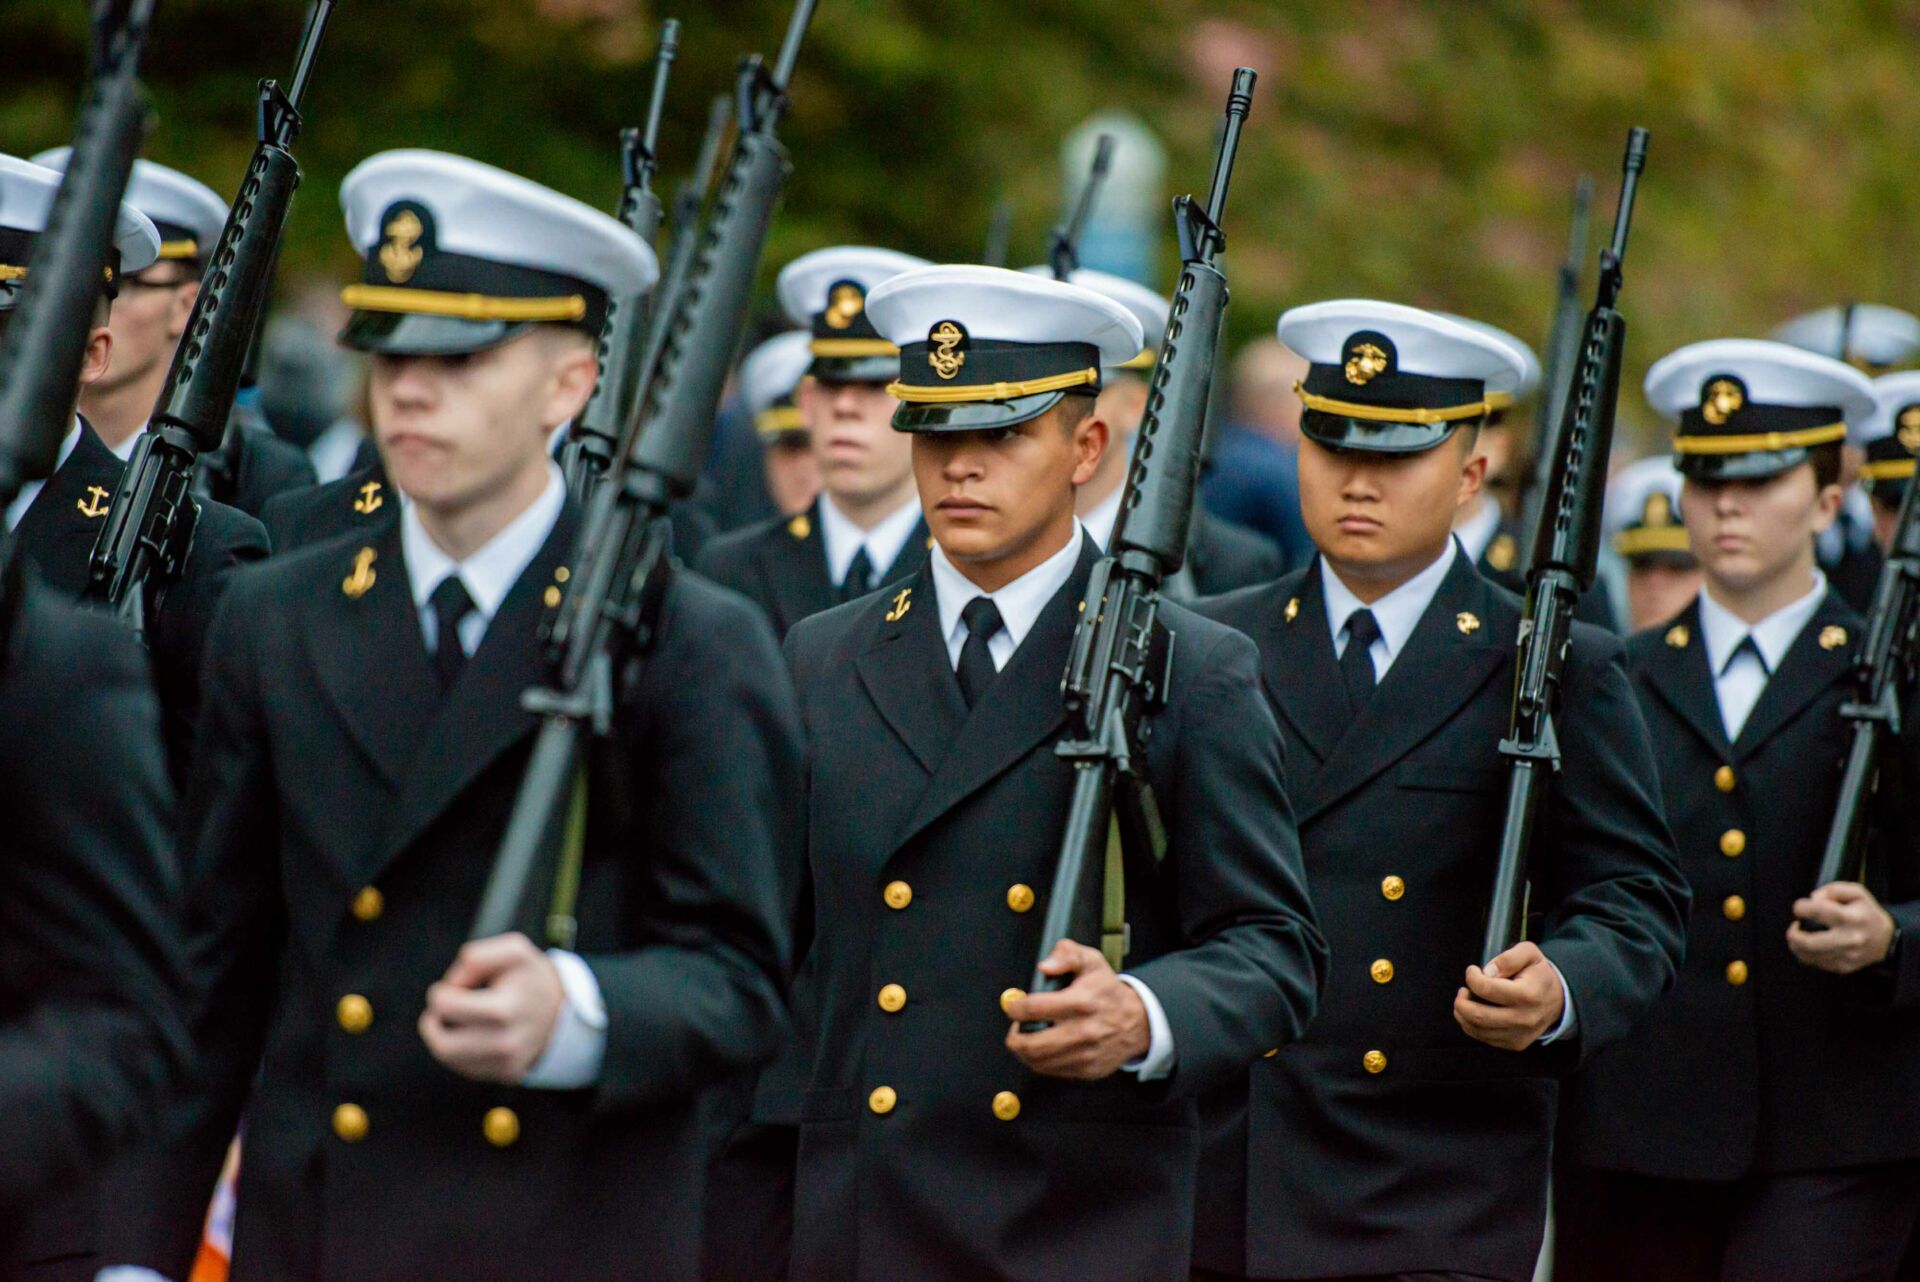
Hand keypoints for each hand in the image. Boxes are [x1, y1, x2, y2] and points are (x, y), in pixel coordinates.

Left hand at [419, 933, 564, 1083]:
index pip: (446, 1007)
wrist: (563, 1010)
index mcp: (505, 1009)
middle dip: (434, 1022)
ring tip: (452, 1020)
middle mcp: (506, 1043)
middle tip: (445, 1007)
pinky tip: (471, 1033)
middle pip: (443, 1045)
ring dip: (441, 1037)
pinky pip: (465, 1068)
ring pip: (450, 1059)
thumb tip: (452, 985)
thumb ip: (476, 958)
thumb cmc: (531, 977)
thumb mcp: (513, 951)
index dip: (441, 992)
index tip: (456, 986)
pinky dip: (459, 1050)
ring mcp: (507, 1063)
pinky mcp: (507, 1075)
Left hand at [1004, 939, 1150, 1080]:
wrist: (1137, 1021)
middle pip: (1032, 1045)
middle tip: (1015, 1028)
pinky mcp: (1087, 1070)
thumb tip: (1044, 967)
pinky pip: (1052, 1071)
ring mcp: (1085, 1054)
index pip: (1035, 1009)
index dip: (1016, 1008)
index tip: (1014, 1006)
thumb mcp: (1091, 961)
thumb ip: (1066, 954)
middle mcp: (1083, 1031)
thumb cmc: (1107, 990)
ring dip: (1024, 1051)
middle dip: (1014, 1037)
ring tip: (1027, 1038)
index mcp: (1081, 1002)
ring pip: (1038, 1062)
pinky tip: (1043, 1048)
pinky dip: (1041, 1062)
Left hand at [1453, 941, 1564, 1051]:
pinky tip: (1475, 1012)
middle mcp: (1524, 1019)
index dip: (1472, 978)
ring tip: (1467, 1000)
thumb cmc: (1539, 974)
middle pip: (1478, 1016)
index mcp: (1528, 995)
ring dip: (1463, 1014)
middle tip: (1463, 990)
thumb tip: (1488, 972)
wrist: (1558, 1000)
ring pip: (1477, 1030)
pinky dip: (1471, 1025)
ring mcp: (1519, 1035)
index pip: (1488, 989)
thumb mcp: (1529, 954)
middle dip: (1461, 1002)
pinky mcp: (1515, 1044)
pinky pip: (1483, 1038)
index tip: (1472, 971)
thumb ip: (1508, 958)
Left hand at [1789, 882, 1895, 974]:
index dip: (1801, 907)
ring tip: (1797, 936)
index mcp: (1852, 918)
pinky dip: (1805, 954)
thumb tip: (1813, 898)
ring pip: (1809, 955)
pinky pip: (1816, 963)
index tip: (1801, 906)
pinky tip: (1807, 946)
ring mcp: (1846, 956)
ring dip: (1795, 945)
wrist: (1885, 940)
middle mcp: (1849, 939)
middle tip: (1794, 926)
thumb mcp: (1856, 892)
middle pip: (1809, 942)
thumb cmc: (1866, 913)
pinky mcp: (1843, 967)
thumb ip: (1832, 889)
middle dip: (1792, 934)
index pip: (1818, 911)